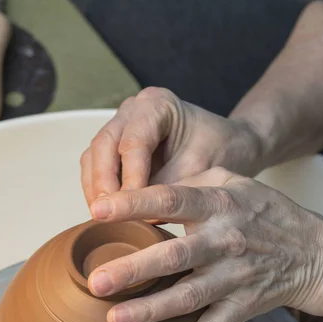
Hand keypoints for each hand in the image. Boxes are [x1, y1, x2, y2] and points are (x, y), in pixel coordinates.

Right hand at [80, 87, 262, 218]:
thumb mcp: (199, 171)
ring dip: (96, 187)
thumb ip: (167, 189)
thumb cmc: (219, 152)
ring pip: (94, 155)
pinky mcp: (116, 147)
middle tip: (108, 214)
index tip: (133, 207)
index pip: (134, 142)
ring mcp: (121, 126)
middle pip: (104, 144)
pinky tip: (108, 212)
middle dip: (104, 182)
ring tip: (104, 217)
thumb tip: (138, 214)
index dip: (130, 177)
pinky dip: (98, 189)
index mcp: (158, 104)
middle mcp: (134, 110)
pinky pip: (96, 166)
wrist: (228, 148)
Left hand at [87, 167, 322, 321]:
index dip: (134, 204)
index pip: (171, 200)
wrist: (313, 252)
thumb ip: (192, 183)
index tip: (96, 211)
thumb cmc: (265, 213)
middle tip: (96, 281)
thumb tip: (144, 189)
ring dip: (152, 310)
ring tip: (114, 320)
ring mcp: (236, 277)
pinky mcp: (245, 305)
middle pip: (174, 256)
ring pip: (190, 296)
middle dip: (133, 269)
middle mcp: (225, 241)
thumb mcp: (234, 183)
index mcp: (219, 205)